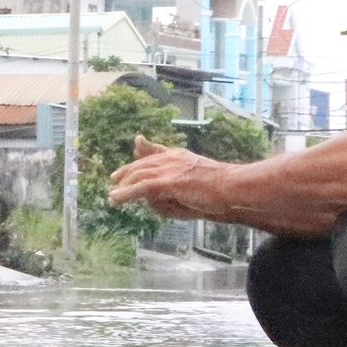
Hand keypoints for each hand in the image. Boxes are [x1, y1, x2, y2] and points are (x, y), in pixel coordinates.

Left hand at [108, 136, 234, 221]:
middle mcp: (172, 159)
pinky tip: (116, 199)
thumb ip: (175, 191)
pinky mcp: (168, 182)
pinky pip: (141, 187)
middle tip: (114, 179)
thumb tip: (153, 201)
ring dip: (123, 186)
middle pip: (143, 164)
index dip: (145, 150)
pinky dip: (126, 193)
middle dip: (128, 171)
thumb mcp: (195, 189)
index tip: (137, 145)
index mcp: (181, 157)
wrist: (233, 188)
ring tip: (112, 196)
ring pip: (139, 175)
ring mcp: (169, 169)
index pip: (158, 151)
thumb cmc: (221, 192)